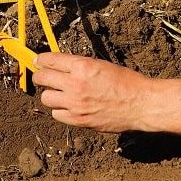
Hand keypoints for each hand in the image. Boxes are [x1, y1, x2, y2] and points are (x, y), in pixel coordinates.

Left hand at [32, 52, 151, 132]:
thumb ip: (80, 66)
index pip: (49, 60)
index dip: (41, 60)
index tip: (38, 61)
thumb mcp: (101, 65)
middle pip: (41, 78)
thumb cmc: (126, 83)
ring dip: (50, 94)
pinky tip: (69, 107)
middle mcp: (75, 84)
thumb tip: (60, 66)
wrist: (141, 104)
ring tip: (59, 94)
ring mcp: (75, 104)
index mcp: (82, 66)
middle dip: (40, 76)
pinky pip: (56, 114)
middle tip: (42, 77)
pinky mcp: (78, 120)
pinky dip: (60, 110)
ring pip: (45, 98)